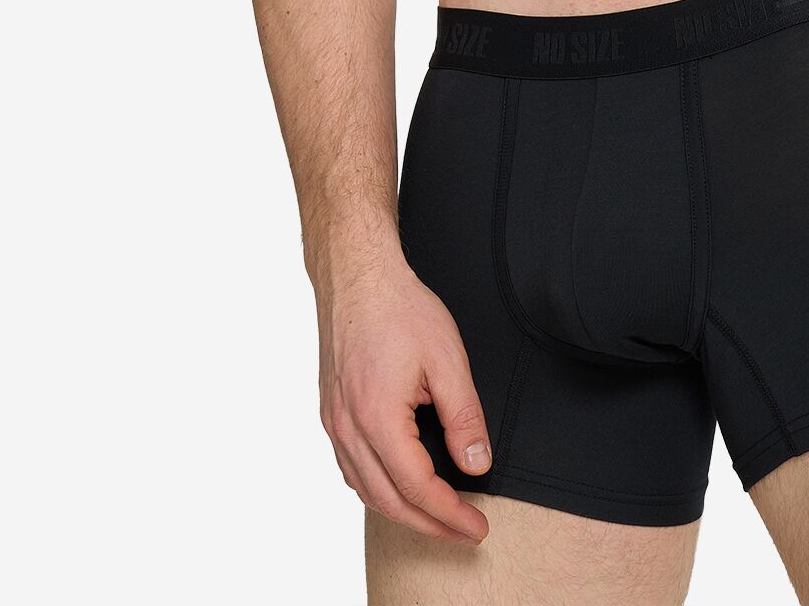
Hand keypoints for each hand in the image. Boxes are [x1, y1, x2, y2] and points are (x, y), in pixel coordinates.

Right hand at [316, 251, 492, 544]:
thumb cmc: (399, 308)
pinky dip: (377, 488)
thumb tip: (476, 464)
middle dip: (429, 524)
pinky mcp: (331, 412)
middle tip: (463, 532)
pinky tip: (397, 485)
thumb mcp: (448, 359)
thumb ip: (464, 417)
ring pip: (365, 489)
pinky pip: (351, 467)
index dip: (450, 514)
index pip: (417, 488)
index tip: (477, 528)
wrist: (357, 276)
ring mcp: (334, 422)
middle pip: (388, 500)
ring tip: (436, 516)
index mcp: (378, 418)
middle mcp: (349, 428)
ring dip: (401, 511)